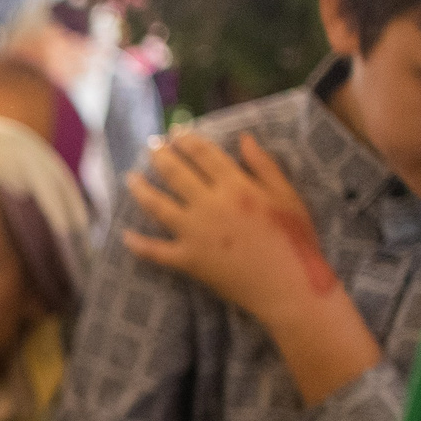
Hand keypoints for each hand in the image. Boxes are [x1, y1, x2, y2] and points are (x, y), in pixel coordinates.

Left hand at [125, 133, 382, 405]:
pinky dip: (138, 244)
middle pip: (175, 173)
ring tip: (130, 178)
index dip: (187, 139)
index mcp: (236, 186)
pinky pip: (155, 251)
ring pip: (157, 205)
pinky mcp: (188, 260)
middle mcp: (210, 205)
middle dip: (159, 156)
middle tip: (150, 147)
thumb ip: (264, 166)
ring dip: (140, 189)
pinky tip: (125, 235)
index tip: (175, 133)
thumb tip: (244, 138)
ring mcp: (195, 233)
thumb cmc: (295, 240)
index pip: (203, 154)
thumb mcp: (288, 196)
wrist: (290, 287)